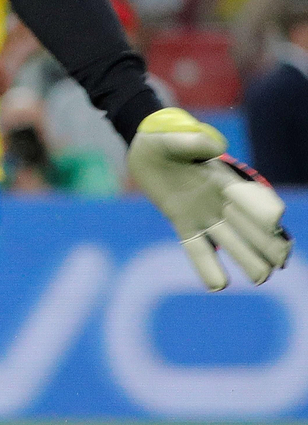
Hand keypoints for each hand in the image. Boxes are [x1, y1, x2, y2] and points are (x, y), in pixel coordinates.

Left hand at [127, 108, 291, 290]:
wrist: (144, 151)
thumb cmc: (163, 141)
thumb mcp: (173, 138)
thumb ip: (194, 143)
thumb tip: (217, 148)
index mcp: (224, 180)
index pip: (250, 198)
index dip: (262, 209)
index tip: (274, 220)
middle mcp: (220, 201)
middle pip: (249, 226)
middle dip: (267, 242)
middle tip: (280, 260)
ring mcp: (203, 215)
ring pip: (231, 241)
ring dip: (248, 259)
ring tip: (261, 278)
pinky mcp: (183, 224)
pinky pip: (198, 249)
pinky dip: (207, 266)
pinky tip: (218, 286)